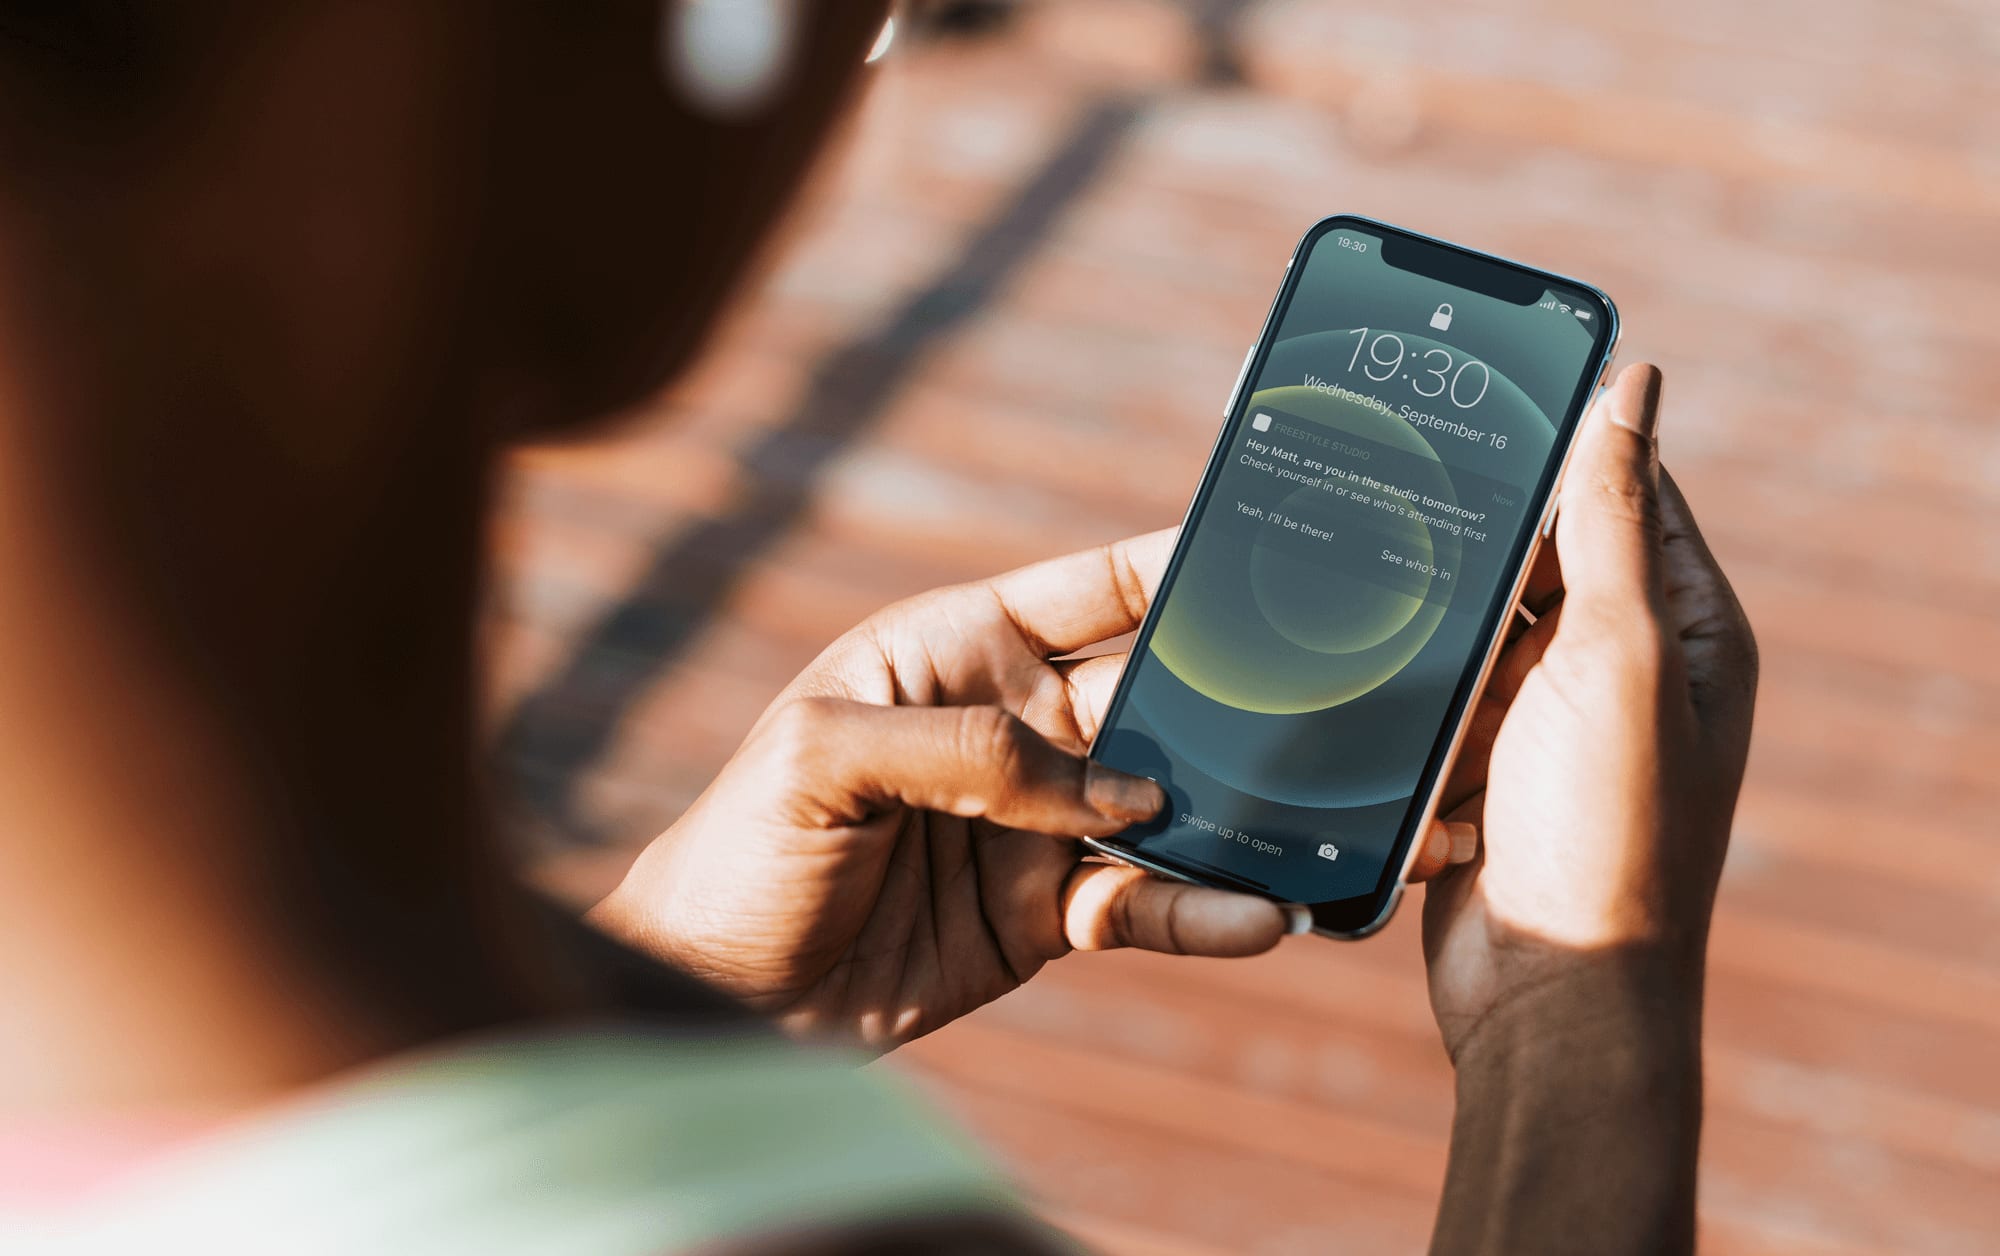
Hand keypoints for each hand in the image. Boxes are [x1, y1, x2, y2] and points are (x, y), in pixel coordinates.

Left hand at [595, 537, 1365, 1048]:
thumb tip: (1121, 788)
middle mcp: (1018, 726)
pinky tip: (1262, 917)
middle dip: (1255, 699)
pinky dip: (1206, 910)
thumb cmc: (741, 846)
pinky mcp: (1046, 915)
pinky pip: (1145, 902)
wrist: (714, 997)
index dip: (1187, 567)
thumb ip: (970, 752)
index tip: (1286, 553)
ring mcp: (1040, 823)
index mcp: (961, 649)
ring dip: (1258, 814)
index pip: (1099, 590)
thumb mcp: (826, 759)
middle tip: (1362, 701)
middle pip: (1163, 699)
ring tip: (1356, 822)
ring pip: (1175, 805)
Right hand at [1421, 363, 1758, 1058]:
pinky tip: (1348, 644)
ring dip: (1430, 609)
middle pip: (1537, 555)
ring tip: (1356, 558)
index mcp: (1689, 630)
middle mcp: (1626, 668)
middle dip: (1473, 533)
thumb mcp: (1621, 655)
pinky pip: (1435, 689)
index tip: (1482, 391)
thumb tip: (1634, 384)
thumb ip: (1615, 519)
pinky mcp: (1482, 765)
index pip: (1629, 492)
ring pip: (1473, 621)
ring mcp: (1550, 720)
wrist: (1546, 989)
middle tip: (1388, 472)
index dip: (1564, 439)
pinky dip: (1403, 674)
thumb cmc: (1607, 830)